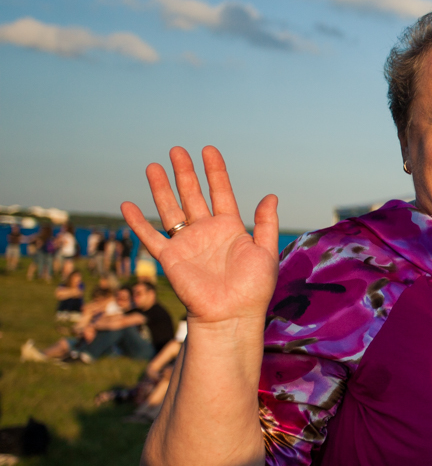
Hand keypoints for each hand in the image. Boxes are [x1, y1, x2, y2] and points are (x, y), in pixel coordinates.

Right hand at [121, 146, 278, 326]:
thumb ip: (265, 223)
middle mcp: (206, 232)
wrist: (232, 315)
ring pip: (170, 210)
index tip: (208, 150)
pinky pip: (151, 237)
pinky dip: (138, 223)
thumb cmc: (253, 288)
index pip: (220, 192)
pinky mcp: (170, 258)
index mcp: (230, 228)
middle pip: (192, 195)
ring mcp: (187, 244)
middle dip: (184, 173)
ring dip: (161, 189)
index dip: (215, 171)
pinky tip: (127, 205)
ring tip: (153, 166)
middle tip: (176, 150)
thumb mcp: (265, 251)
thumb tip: (271, 196)